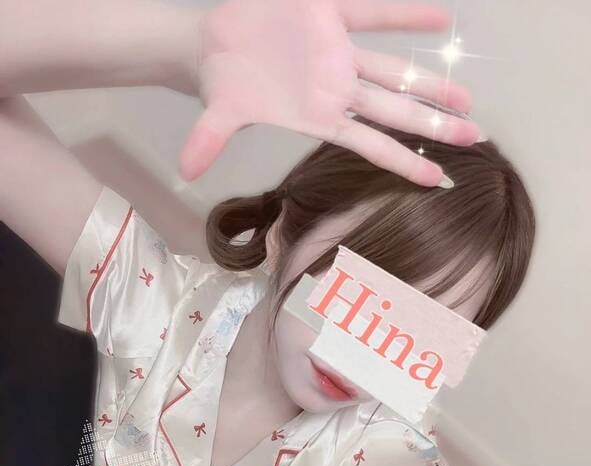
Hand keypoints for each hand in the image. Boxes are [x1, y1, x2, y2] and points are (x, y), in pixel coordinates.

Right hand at [179, 0, 480, 185]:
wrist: (214, 43)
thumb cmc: (222, 84)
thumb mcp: (216, 112)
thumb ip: (208, 138)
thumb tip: (186, 170)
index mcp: (319, 116)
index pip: (369, 144)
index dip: (403, 161)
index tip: (438, 180)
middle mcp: (337, 89)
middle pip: (395, 112)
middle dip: (434, 125)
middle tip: (476, 138)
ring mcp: (339, 53)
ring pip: (393, 70)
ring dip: (430, 83)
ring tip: (467, 99)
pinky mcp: (330, 12)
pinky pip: (372, 13)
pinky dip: (404, 15)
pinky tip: (439, 21)